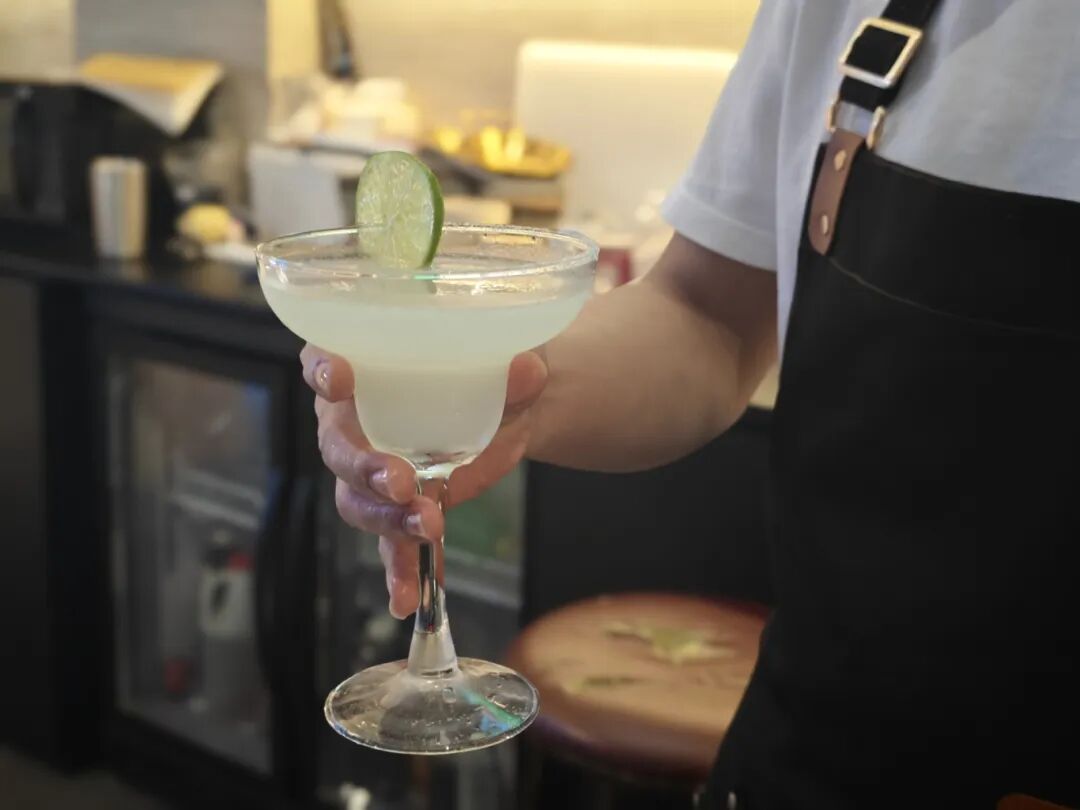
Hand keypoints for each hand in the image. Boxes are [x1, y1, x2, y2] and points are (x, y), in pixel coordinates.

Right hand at [301, 344, 546, 617]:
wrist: (507, 410)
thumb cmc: (486, 369)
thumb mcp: (504, 364)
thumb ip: (514, 369)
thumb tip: (526, 369)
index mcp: (366, 365)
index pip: (323, 360)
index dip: (323, 370)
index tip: (339, 380)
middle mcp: (353, 417)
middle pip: (338, 445)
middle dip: (364, 466)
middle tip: (401, 482)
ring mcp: (371, 468)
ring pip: (358, 499)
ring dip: (388, 518)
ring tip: (427, 526)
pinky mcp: (399, 508)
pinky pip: (389, 544)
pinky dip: (399, 571)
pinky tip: (407, 600)